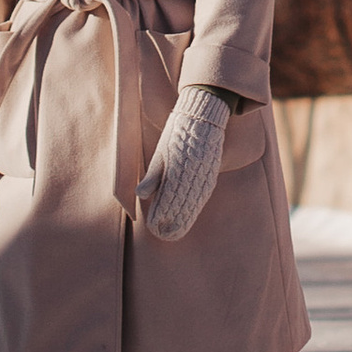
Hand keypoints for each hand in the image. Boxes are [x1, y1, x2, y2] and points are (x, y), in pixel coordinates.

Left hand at [135, 85, 229, 242]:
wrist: (203, 116)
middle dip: (172, 220)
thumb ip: (153, 175)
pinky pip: (204, 193)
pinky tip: (190, 215)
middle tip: (163, 235)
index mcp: (177, 165)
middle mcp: (193, 172)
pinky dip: (196, 206)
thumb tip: (140, 194)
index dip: (162, 213)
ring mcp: (205, 172)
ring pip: (194, 201)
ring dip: (185, 217)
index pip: (168, 196)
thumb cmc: (176, 134)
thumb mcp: (161, 151)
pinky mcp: (211, 172)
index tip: (154, 227)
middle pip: (182, 203)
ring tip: (176, 231)